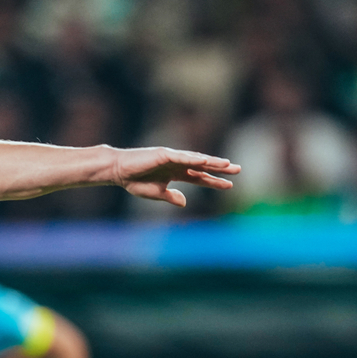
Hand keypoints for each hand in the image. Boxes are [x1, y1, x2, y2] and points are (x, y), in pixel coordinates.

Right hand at [113, 147, 239, 206]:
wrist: (118, 171)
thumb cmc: (134, 180)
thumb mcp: (157, 194)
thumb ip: (171, 197)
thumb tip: (184, 202)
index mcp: (176, 173)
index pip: (199, 177)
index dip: (214, 181)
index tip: (229, 185)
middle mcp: (177, 163)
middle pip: (203, 166)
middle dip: (220, 168)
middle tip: (238, 170)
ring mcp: (172, 157)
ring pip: (196, 159)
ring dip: (212, 162)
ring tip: (227, 164)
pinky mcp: (164, 154)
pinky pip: (182, 157)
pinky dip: (194, 159)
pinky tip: (206, 161)